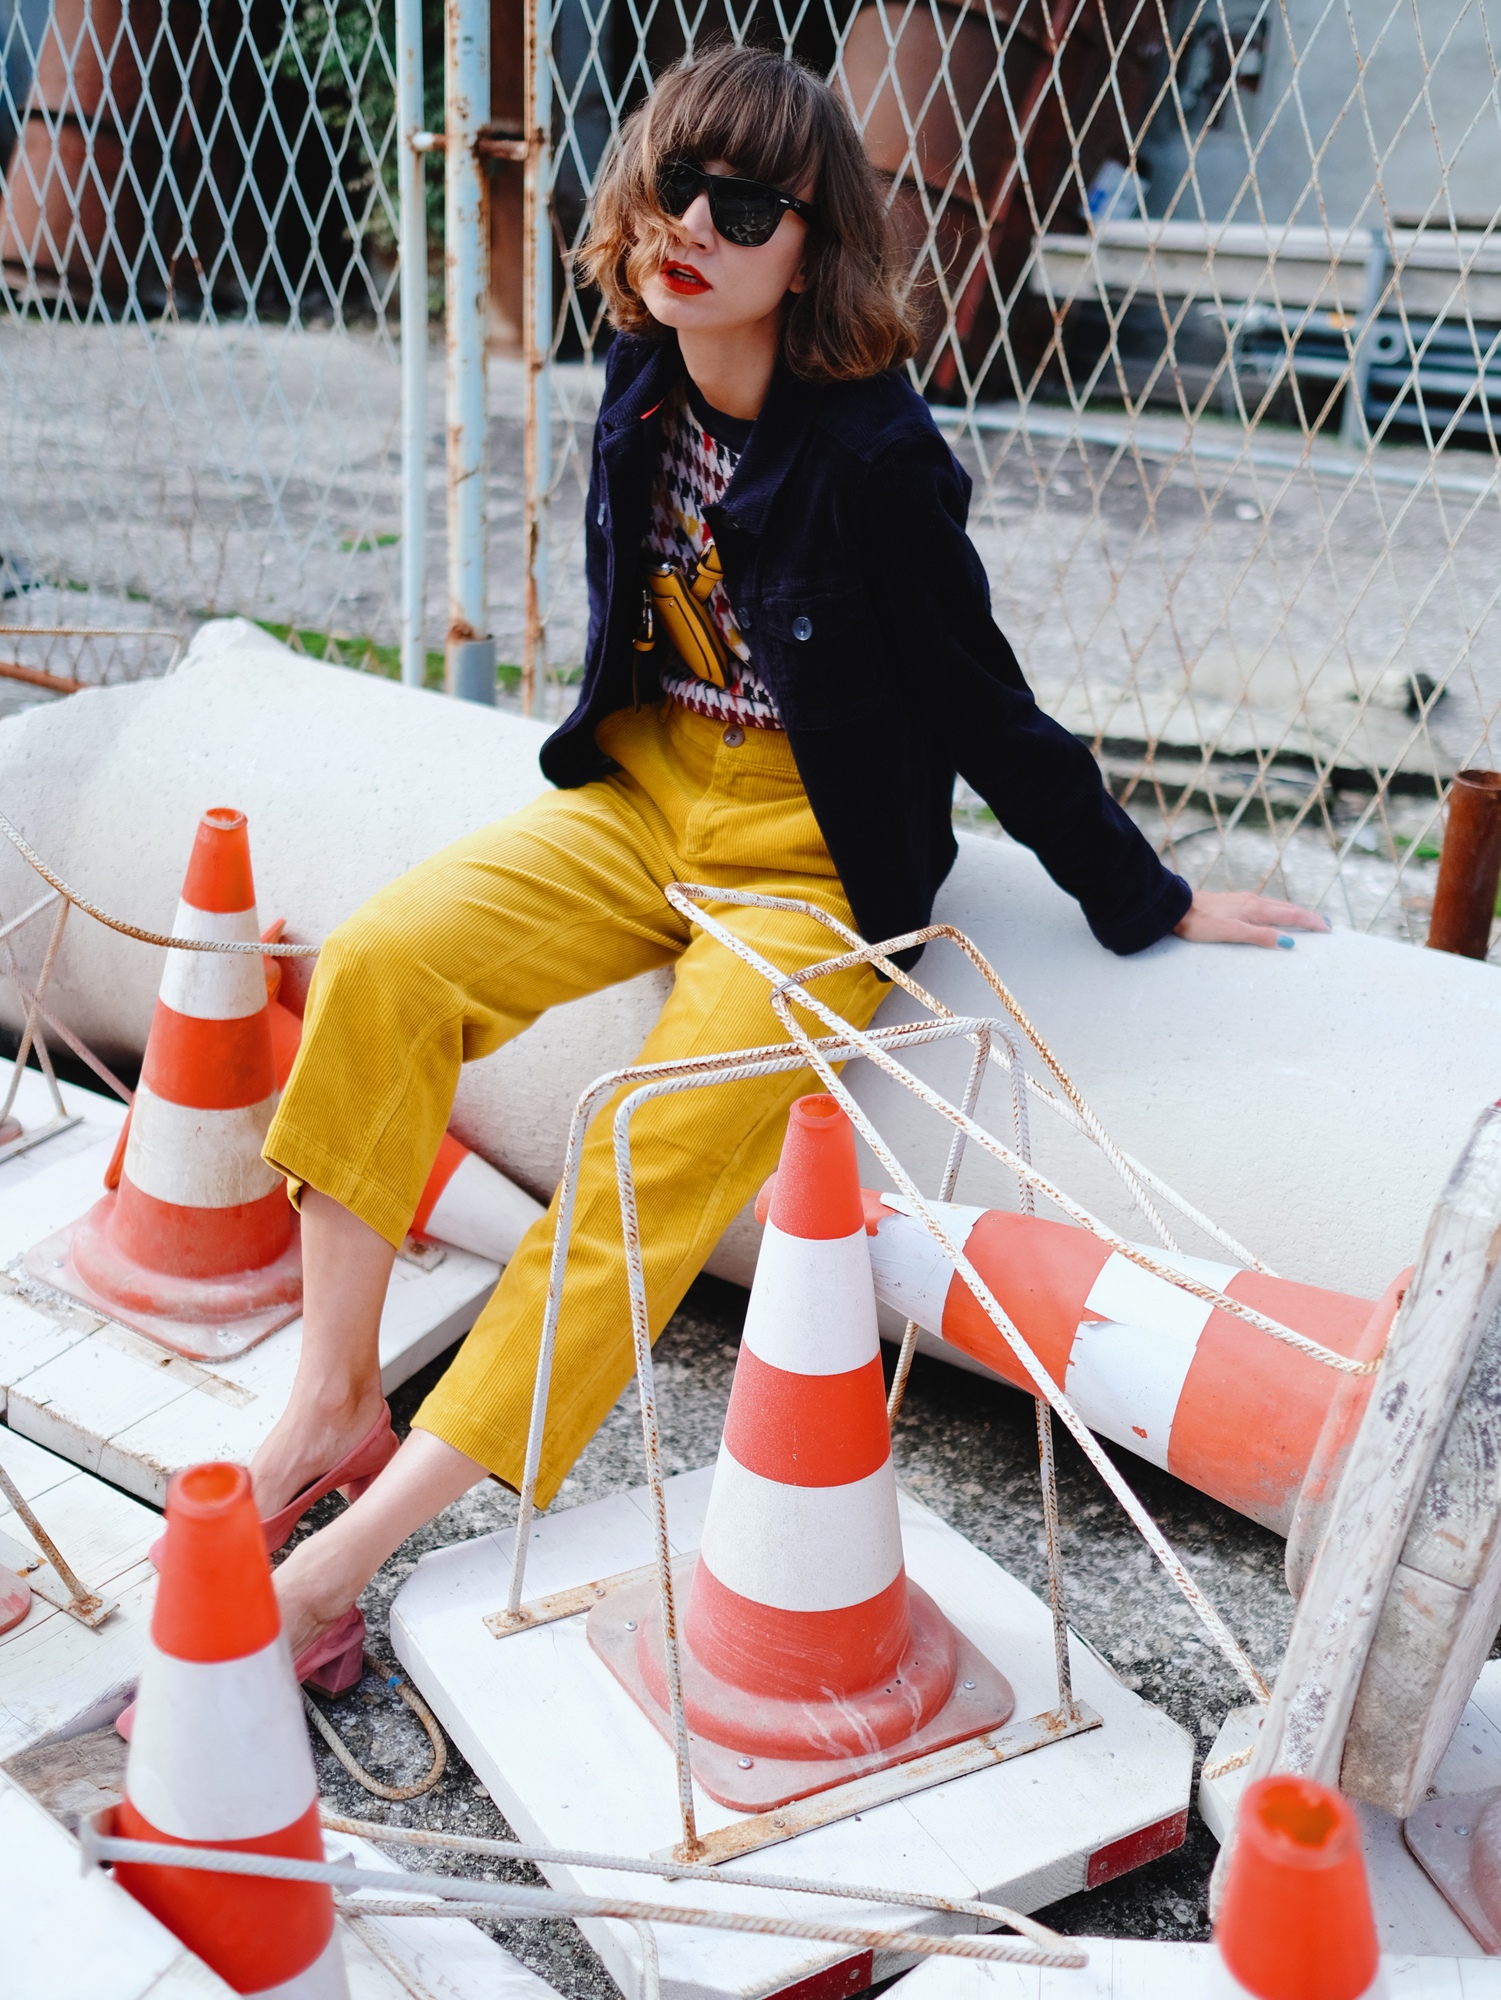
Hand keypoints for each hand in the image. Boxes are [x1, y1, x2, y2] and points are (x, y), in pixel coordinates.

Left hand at [1173, 890, 1330, 949]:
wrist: (1177, 908)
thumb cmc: (1200, 922)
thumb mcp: (1230, 932)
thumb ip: (1259, 936)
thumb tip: (1287, 941)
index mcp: (1256, 909)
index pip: (1291, 915)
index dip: (1311, 921)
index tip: (1328, 928)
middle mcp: (1253, 902)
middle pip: (1288, 909)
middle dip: (1308, 916)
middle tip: (1326, 924)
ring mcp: (1244, 901)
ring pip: (1277, 906)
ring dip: (1295, 913)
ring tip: (1308, 919)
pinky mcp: (1235, 903)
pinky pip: (1266, 907)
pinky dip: (1280, 911)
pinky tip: (1276, 915)